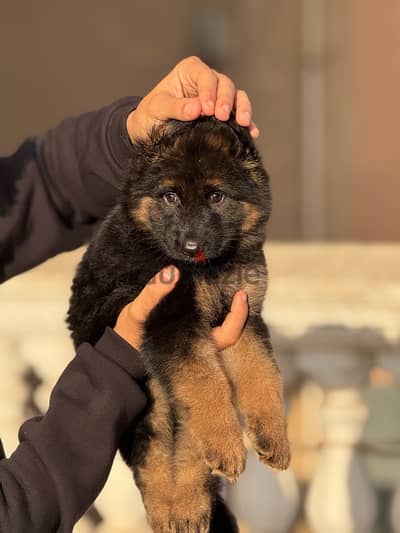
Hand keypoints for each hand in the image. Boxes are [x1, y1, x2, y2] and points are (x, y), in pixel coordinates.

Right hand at [114, 266, 248, 350]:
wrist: (119, 350)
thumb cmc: (130, 334)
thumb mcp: (138, 313)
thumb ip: (153, 293)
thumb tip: (172, 272)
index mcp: (194, 343)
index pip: (228, 335)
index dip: (238, 316)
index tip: (240, 294)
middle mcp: (198, 341)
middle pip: (229, 331)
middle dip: (237, 311)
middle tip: (239, 289)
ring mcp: (195, 337)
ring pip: (220, 325)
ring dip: (227, 309)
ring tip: (228, 287)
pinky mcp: (188, 330)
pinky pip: (209, 320)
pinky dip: (214, 307)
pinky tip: (211, 292)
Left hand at [126, 56, 258, 141]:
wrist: (151, 131)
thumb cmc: (151, 115)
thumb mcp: (156, 108)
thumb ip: (175, 107)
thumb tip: (197, 108)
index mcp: (190, 71)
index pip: (205, 75)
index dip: (209, 91)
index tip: (207, 109)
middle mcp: (207, 81)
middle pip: (225, 84)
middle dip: (226, 100)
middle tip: (222, 117)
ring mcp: (218, 98)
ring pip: (237, 97)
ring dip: (242, 109)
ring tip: (242, 124)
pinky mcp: (224, 116)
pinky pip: (238, 116)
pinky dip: (246, 125)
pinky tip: (252, 133)